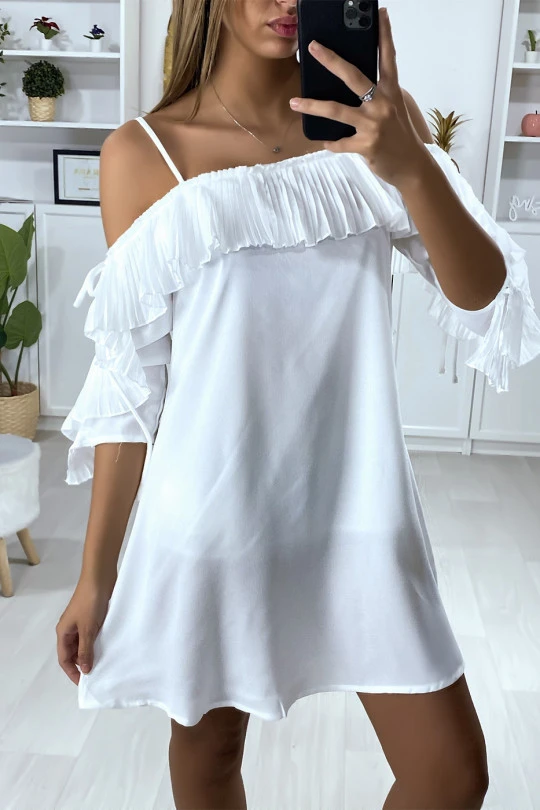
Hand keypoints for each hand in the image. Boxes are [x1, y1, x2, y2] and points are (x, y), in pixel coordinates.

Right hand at [56, 578, 111, 683]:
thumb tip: (85, 670)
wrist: (100, 577)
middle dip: (82, 664)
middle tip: (97, 675)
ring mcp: (82, 622)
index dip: (72, 672)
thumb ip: (85, 650)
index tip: (85, 684)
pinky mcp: (93, 616)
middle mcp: (70, 628)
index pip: (64, 659)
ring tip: (104, 664)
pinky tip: (108, 648)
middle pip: (73, 653)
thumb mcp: (88, 629)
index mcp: (63, 632)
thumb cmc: (90, 602)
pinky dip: (98, 643)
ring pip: (84, 644)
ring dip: (91, 653)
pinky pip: (92, 635)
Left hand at [289, 7, 427, 188]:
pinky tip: (324, 141)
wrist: (412, 167)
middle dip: (331, 60)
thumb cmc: (400, 136)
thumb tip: (354, 87)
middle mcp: (382, 104)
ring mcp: (373, 124)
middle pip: (353, 76)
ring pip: (337, 111)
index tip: (380, 13)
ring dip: (313, 106)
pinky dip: (330, 143)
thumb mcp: (394, 110)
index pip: (388, 58)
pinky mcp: (366, 145)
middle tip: (313, 47)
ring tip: (294, 102)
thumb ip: (377, 96)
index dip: (384, 35)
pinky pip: (340, 142)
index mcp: (391, 92)